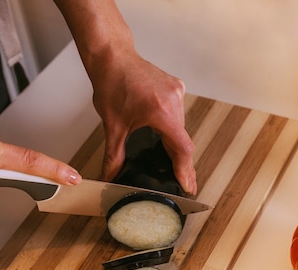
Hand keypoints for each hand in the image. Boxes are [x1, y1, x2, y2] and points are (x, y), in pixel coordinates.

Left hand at [91, 50, 197, 194]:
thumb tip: (110, 175)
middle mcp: (174, 101)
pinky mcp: (176, 87)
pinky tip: (167, 138)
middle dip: (182, 163)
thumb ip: (114, 154)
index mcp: (161, 112)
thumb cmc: (112, 83)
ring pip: (181, 127)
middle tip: (185, 184)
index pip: (181, 148)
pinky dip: (173, 128)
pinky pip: (178, 114)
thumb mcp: (112, 124)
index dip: (185, 169)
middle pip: (183, 140)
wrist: (112, 56)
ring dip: (176, 145)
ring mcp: (177, 92)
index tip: (187, 185)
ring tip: (176, 167)